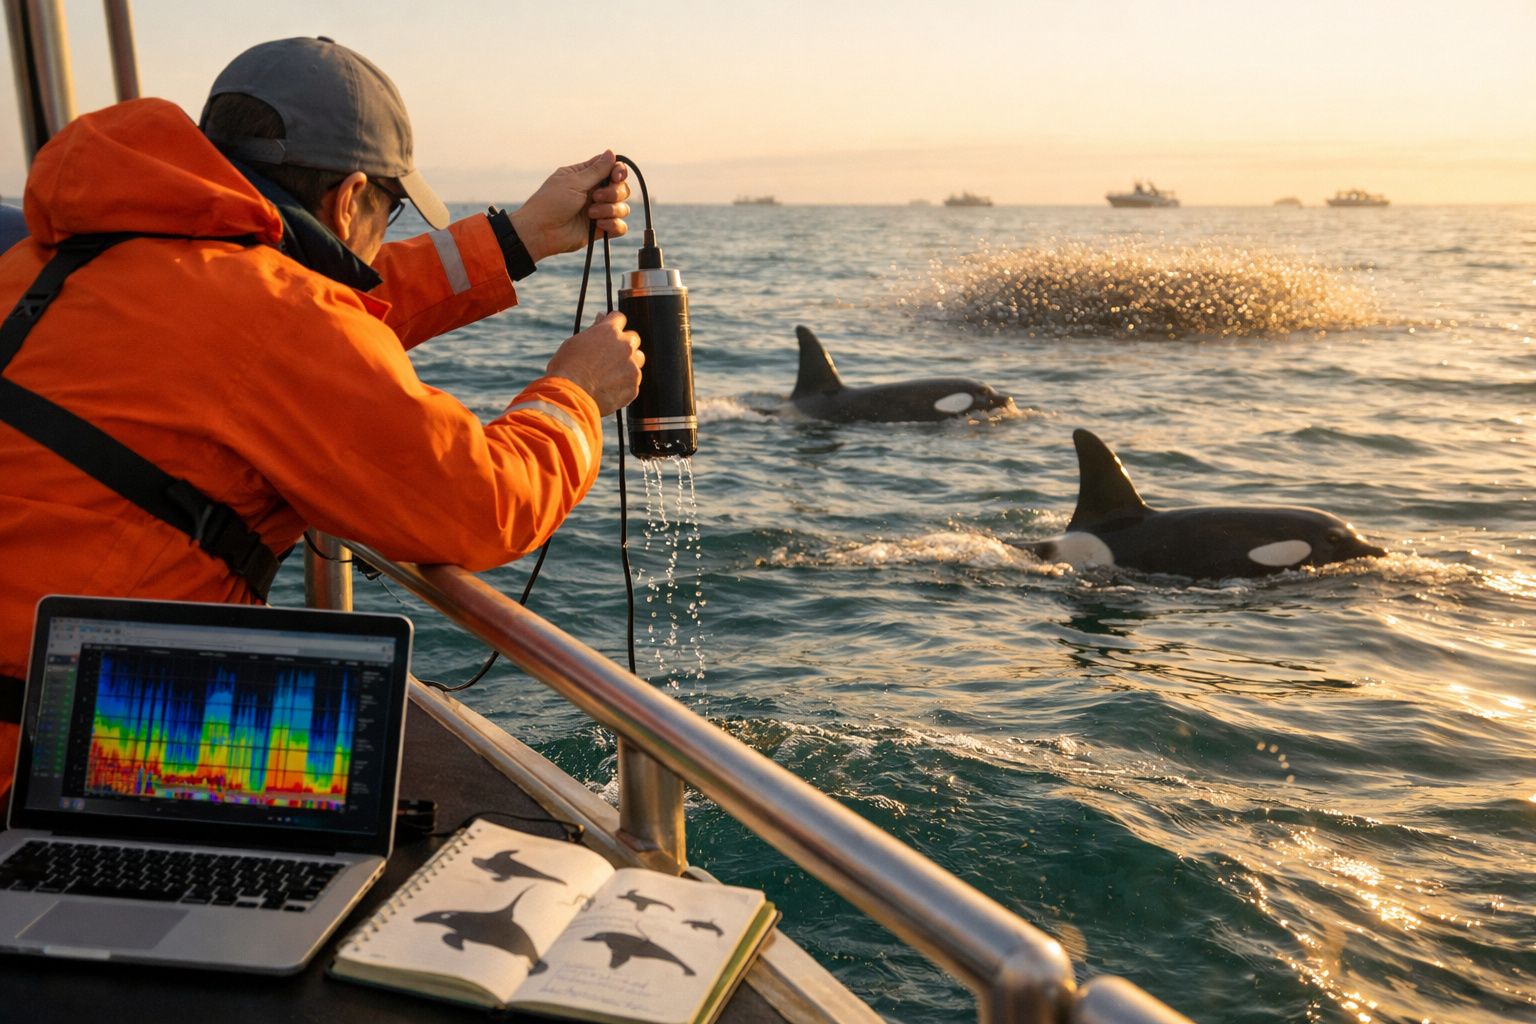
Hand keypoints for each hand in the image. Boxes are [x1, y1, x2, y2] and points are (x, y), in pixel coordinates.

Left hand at [508, 151, 630, 263]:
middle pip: (621, 188)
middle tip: (596, 197)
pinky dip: (614, 225)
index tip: (616, 176)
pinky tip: (599, 225)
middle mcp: (594, 192)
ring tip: (591, 214)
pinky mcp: (600, 229)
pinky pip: (620, 226)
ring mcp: (598, 211)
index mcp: (586, 176)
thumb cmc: (551, 203)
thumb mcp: (574, 182)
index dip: (619, 172)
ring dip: (610, 209)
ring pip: (622, 207)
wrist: (541, 232)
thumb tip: (611, 152)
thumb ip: (596, 170)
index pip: (612, 169)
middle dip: (614, 192)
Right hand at [545, 311, 643, 415]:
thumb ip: (593, 330)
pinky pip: (634, 380)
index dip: (613, 325)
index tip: (608, 333)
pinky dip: (625, 383)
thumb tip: (601, 317)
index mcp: (609, 331)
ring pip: (638, 358)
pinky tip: (610, 388)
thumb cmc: (567, 368)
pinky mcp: (634, 385)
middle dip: (623, 344)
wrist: (571, 396)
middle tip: (609, 355)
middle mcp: (625, 346)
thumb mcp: (575, 342)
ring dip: (628, 362)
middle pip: (633, 338)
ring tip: (610, 373)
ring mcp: (632, 366)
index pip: (620, 318)